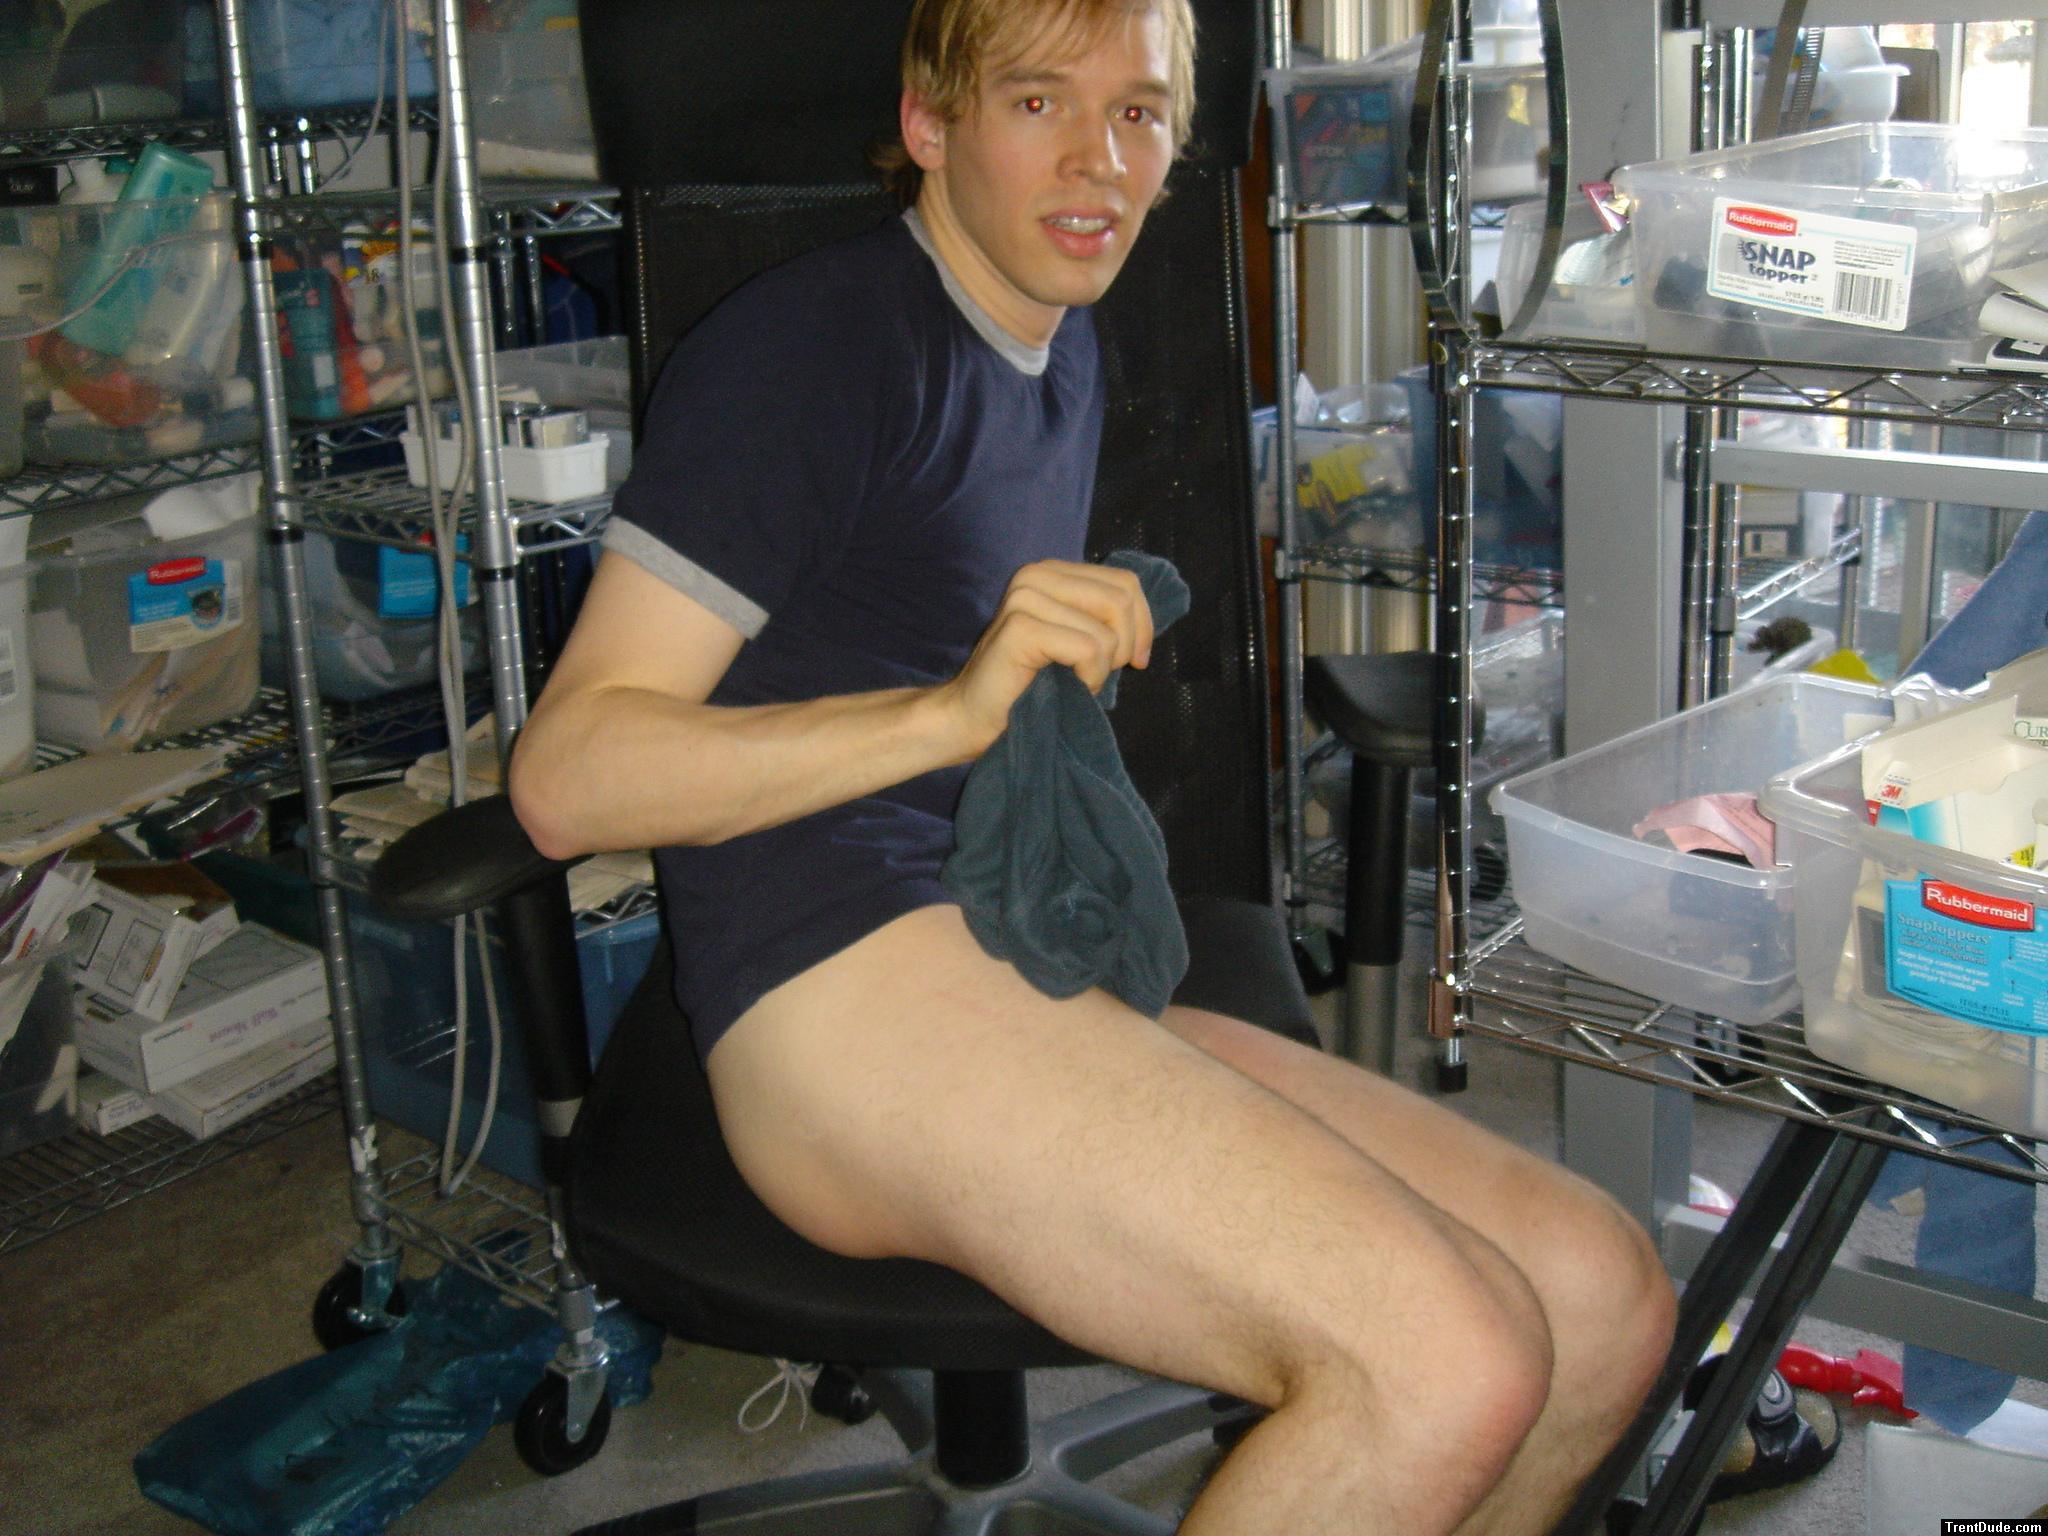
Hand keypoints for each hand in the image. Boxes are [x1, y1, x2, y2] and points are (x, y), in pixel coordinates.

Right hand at [939, 559, 1154, 755]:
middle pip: (1121, 599)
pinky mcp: (1020, 627)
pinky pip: (1089, 650)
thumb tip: (1146, 622)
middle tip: (1104, 673)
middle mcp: (1036, 574)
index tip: (1135, 659)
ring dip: (1104, 667)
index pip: (1125, 582)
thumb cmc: (1028, 686)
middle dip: (1127, 644)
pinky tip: (1070, 687)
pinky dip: (1090, 677)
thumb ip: (1102, 619)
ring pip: (1107, 630)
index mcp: (1051, 572)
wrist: (973, 719)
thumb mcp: (1074, 640)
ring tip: (1078, 681)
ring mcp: (1025, 597)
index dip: (1143, 623)